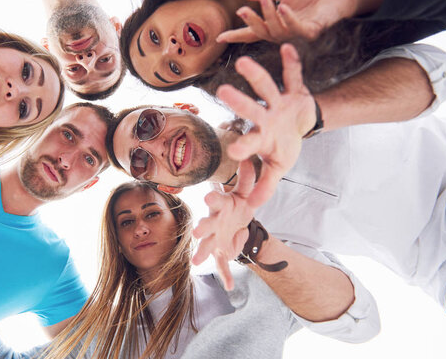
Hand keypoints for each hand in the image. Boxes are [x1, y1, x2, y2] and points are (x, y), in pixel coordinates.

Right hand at [192, 160, 257, 289]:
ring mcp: (214, 238)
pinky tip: (229, 286)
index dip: (212, 197)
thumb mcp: (245, 194)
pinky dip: (225, 275)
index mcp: (220, 205)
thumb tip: (250, 159)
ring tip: (196, 262)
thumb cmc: (237, 207)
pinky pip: (222, 265)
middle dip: (201, 227)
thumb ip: (247, 179)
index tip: (208, 195)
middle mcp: (213, 222)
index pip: (215, 200)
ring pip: (206, 245)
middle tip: (196, 231)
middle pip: (206, 224)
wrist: (236, 226)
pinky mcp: (220, 253)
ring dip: (201, 252)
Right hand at [217, 0, 356, 43]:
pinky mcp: (311, 33)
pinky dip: (288, 18)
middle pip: (261, 33)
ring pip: (276, 30)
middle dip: (250, 22)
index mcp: (273, 23)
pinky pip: (296, 28)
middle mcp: (282, 33)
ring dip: (268, 14)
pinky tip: (283, 7)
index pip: (251, 32)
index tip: (219, 38)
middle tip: (241, 10)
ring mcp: (296, 35)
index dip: (236, 35)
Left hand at [218, 44, 315, 207]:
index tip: (233, 151)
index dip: (242, 146)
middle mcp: (265, 117)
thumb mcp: (278, 167)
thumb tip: (255, 206)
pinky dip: (292, 63)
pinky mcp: (294, 91)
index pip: (249, 142)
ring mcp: (278, 103)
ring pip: (266, 87)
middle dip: (239, 101)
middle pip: (251, 109)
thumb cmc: (283, 146)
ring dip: (256, 74)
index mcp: (261, 137)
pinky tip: (287, 48)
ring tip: (242, 62)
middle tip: (221, 91)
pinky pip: (293, 75)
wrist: (300, 126)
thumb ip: (267, 184)